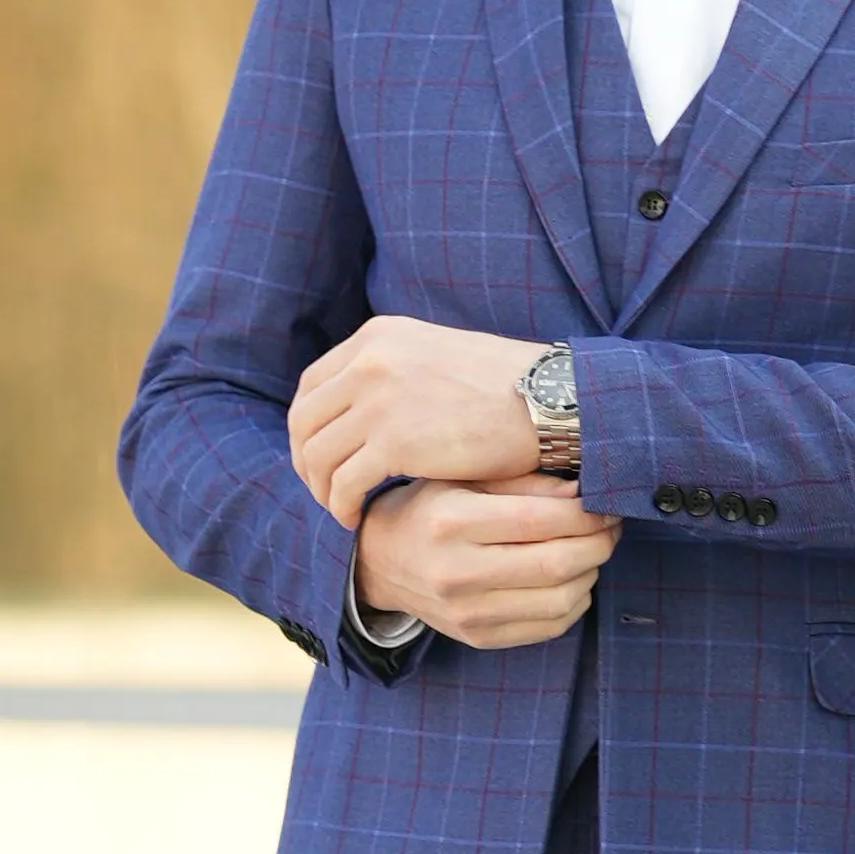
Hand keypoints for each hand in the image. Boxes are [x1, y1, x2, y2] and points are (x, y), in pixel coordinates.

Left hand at [290, 314, 551, 522]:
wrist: (549, 399)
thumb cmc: (507, 386)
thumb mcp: (438, 356)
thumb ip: (399, 370)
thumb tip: (372, 404)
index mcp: (379, 336)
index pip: (314, 383)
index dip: (308, 424)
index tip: (320, 453)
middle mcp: (369, 361)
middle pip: (305, 420)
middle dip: (306, 460)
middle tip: (322, 488)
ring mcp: (378, 400)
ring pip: (318, 455)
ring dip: (322, 488)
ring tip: (339, 508)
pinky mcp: (394, 442)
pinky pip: (344, 482)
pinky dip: (341, 505)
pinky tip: (354, 517)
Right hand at [355, 481, 615, 649]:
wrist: (379, 562)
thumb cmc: (429, 508)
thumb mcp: (463, 479)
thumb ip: (522, 482)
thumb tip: (583, 492)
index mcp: (451, 522)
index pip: (540, 520)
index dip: (587, 514)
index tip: (606, 504)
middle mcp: (456, 571)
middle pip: (556, 564)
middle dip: (599, 543)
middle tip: (611, 526)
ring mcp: (467, 612)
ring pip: (561, 600)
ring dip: (591, 573)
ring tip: (592, 550)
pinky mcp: (478, 637)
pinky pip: (550, 626)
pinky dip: (575, 601)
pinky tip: (571, 578)